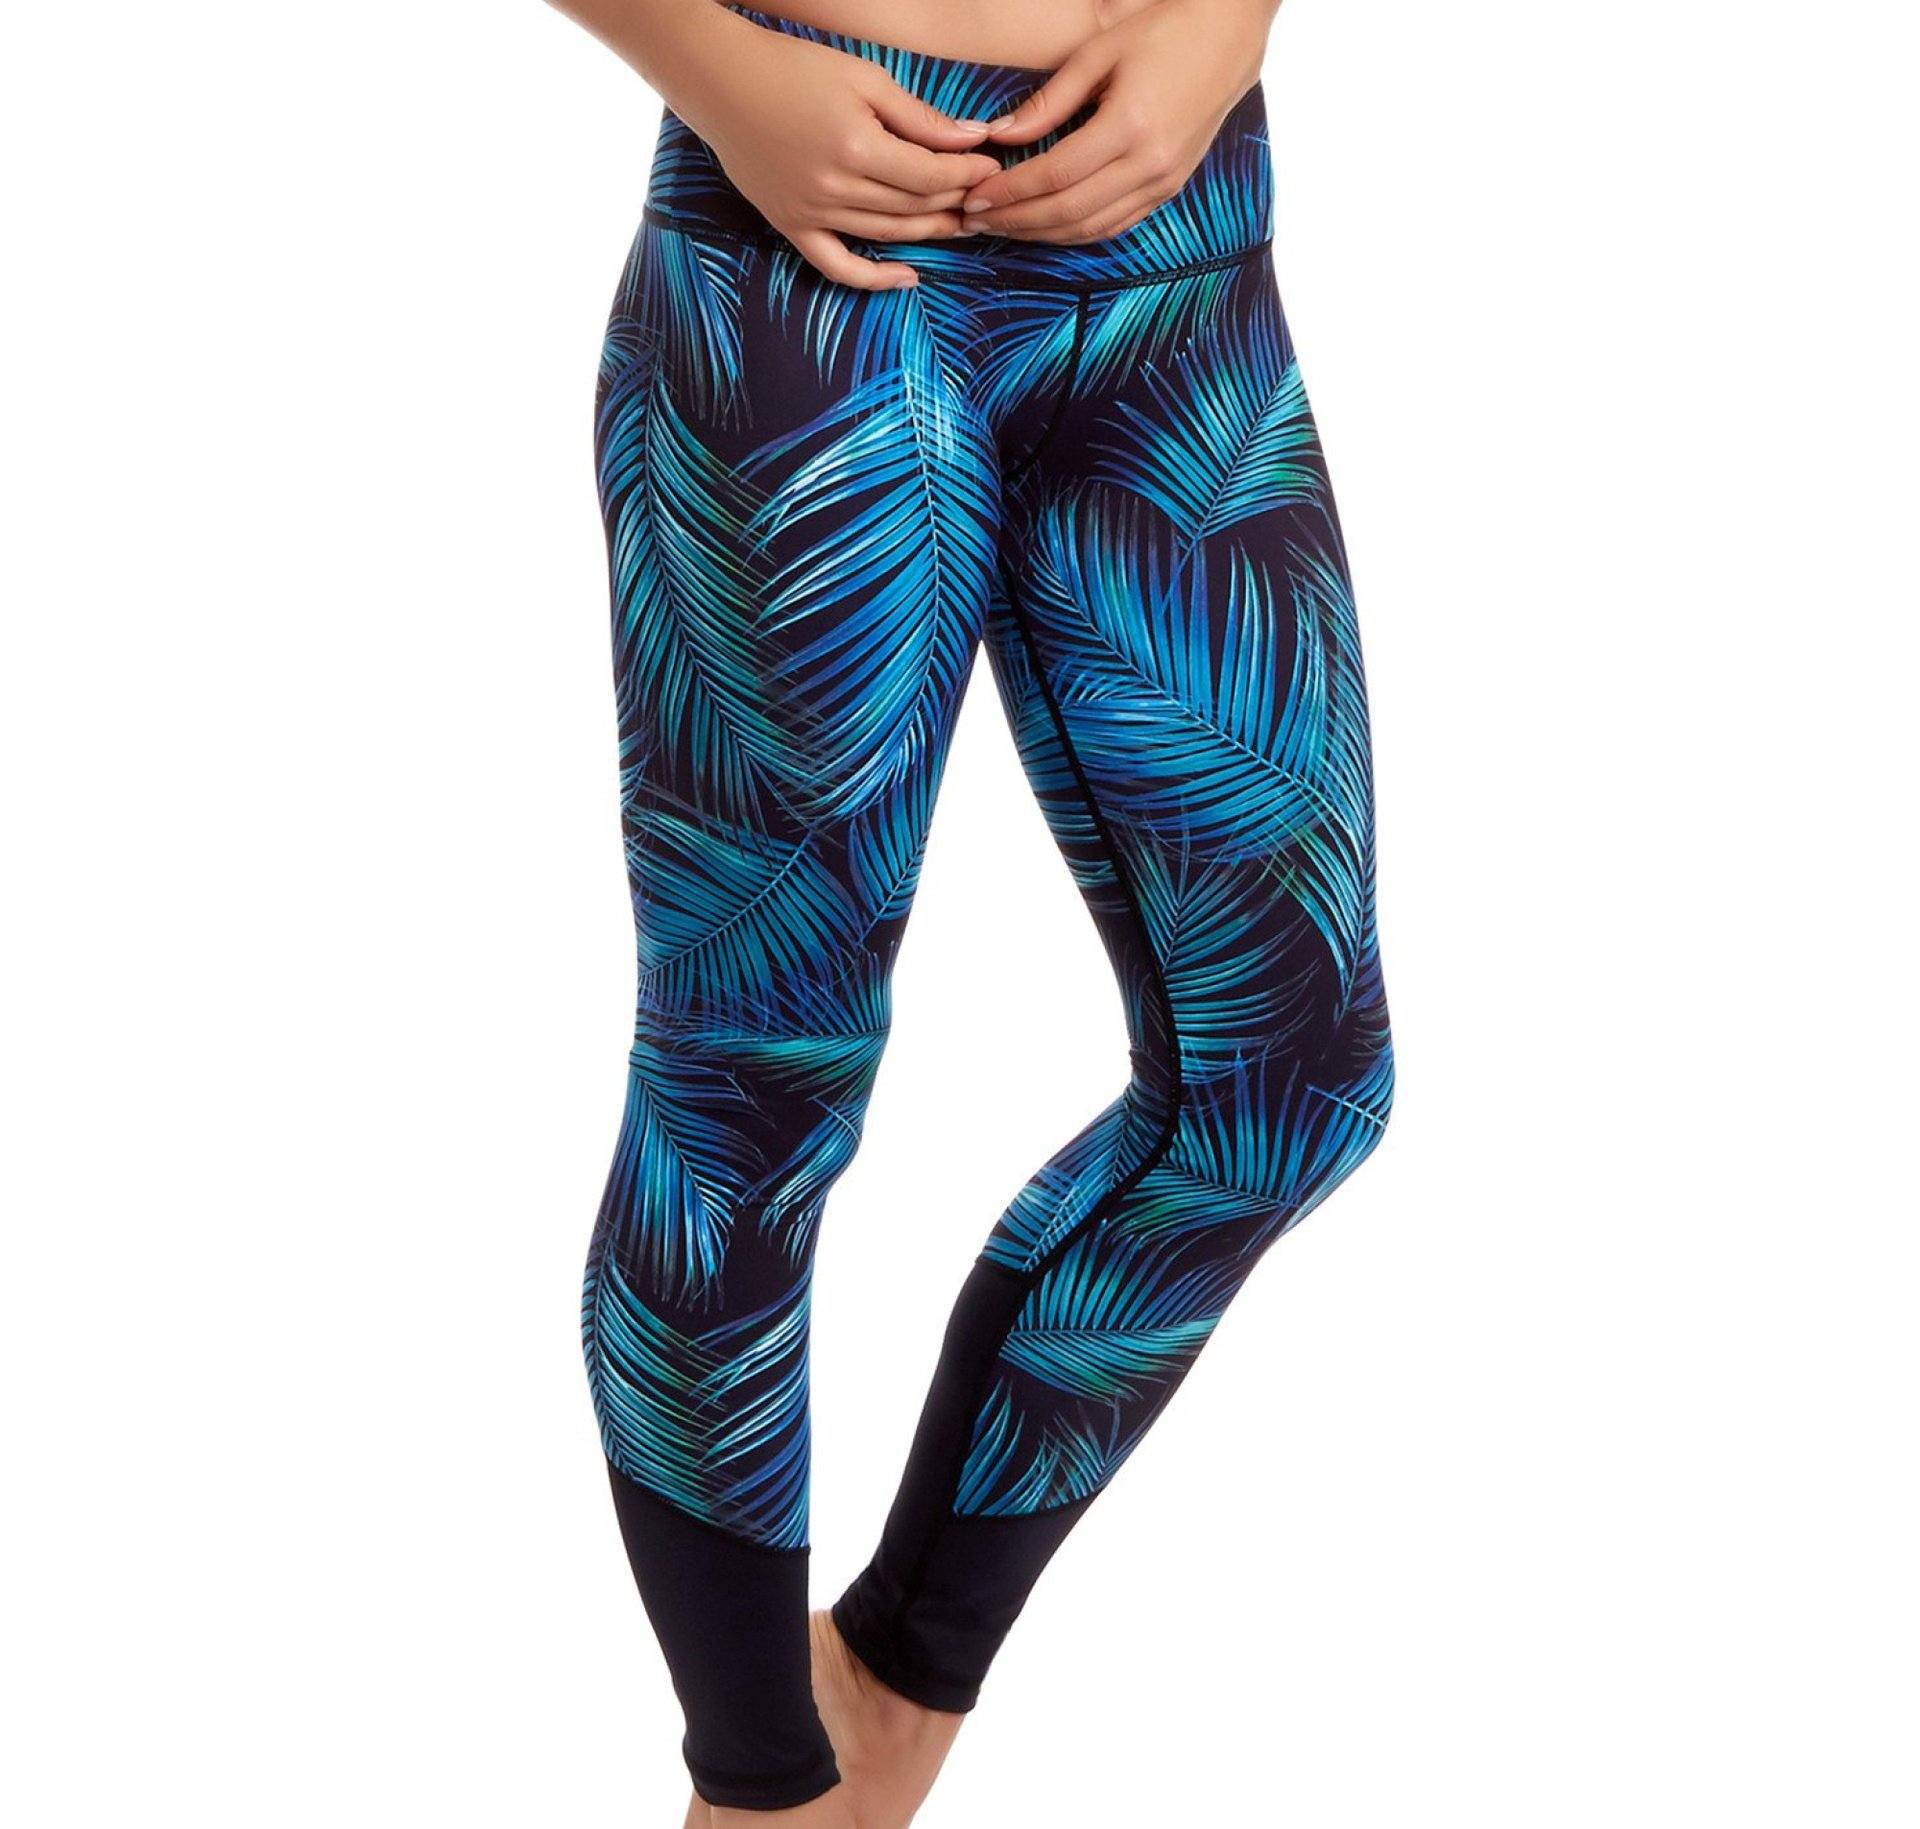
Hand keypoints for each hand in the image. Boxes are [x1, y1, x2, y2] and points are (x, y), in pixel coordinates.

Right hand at [662, 13, 1002, 287]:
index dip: (968, 174)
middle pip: (914, 206)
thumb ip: (920, 117)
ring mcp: (811, 213)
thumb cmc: (794, 68)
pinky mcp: (791, 226)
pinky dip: (875, 279)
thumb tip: (972, 139)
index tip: (990, 167)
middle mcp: (835, 188)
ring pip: (887, 235)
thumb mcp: (865, 79)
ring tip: (959, 224)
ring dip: (929, 232)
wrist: (722, 82)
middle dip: (955, 200)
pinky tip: (908, 277)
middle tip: (983, 197)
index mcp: (856, 146)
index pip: (931, 174)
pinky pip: (838, 267)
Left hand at [960, 0, 1274, 244]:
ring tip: (1003, 229)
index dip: (1010, 192)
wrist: (1228, 37)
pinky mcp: (1169, 190)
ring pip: (1090, 228)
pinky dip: (1076, 233)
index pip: (1053, 175)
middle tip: (976, 222)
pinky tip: (1046, 228)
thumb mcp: (1099, 52)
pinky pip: (1115, 225)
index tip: (975, 198)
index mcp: (1129, 126)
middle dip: (1016, 221)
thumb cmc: (1163, 31)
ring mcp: (1162, 183)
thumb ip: (1049, 101)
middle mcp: (1148, 164)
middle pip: (1067, 212)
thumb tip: (1001, 135)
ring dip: (1041, 235)